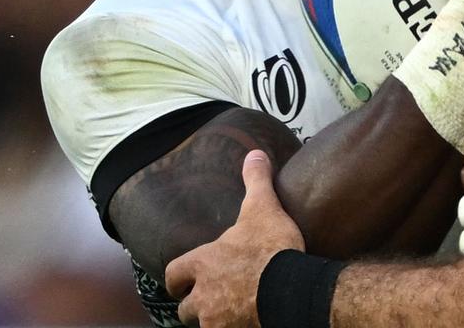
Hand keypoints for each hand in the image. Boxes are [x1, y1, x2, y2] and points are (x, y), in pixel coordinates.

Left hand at [165, 151, 304, 327]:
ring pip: (203, 325)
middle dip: (196, 304)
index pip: (173, 275)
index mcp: (202, 263)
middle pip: (185, 308)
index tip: (186, 280)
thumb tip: (255, 153)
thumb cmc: (271, 248)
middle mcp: (202, 296)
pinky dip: (232, 327)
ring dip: (213, 319)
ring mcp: (216, 320)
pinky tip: (247, 320)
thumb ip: (256, 180)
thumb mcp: (263, 208)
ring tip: (230, 312)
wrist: (290, 289)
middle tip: (213, 298)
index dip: (179, 279)